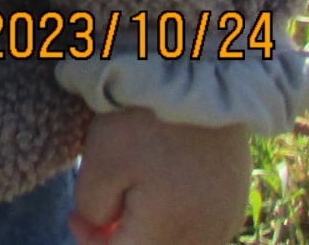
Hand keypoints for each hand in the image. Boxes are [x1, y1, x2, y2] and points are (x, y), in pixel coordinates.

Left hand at [70, 108, 251, 244]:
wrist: (198, 80)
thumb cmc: (145, 119)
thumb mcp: (102, 161)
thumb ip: (94, 207)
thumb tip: (101, 227)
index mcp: (170, 231)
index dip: (91, 244)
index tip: (73, 217)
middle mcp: (206, 235)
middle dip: (119, 239)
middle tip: (95, 212)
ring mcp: (226, 219)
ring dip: (148, 233)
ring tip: (126, 198)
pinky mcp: (235, 201)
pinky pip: (201, 231)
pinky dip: (174, 223)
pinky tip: (158, 194)